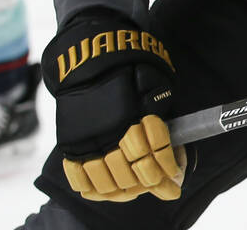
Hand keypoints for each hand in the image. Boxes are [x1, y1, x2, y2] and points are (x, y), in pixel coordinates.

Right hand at [41, 13, 183, 201]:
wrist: (87, 56)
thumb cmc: (127, 65)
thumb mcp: (154, 80)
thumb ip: (160, 110)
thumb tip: (170, 143)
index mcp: (132, 115)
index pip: (155, 151)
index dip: (168, 167)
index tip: (176, 176)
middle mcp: (109, 131)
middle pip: (134, 171)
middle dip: (152, 181)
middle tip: (162, 186)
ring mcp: (87, 140)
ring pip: (109, 180)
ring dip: (127, 190)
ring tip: (139, 189)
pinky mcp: (71, 143)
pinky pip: (80, 177)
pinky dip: (95, 188)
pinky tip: (109, 191)